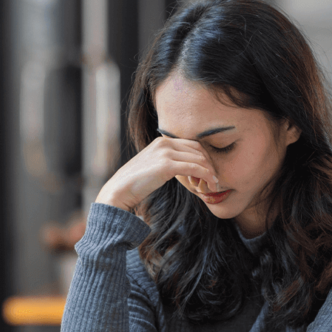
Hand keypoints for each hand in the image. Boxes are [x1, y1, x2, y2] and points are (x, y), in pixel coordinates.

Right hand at [96, 137, 218, 210]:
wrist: (119, 190)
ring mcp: (165, 153)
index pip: (192, 144)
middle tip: (212, 179)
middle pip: (198, 149)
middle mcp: (164, 142)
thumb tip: (184, 168)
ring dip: (209, 172)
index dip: (204, 158)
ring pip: (199, 159)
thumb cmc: (135, 183)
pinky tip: (209, 184)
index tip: (208, 172)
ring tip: (212, 184)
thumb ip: (167, 162)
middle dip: (209, 164)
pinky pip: (195, 168)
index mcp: (161, 141)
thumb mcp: (153, 166)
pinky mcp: (166, 165)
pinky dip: (206, 176)